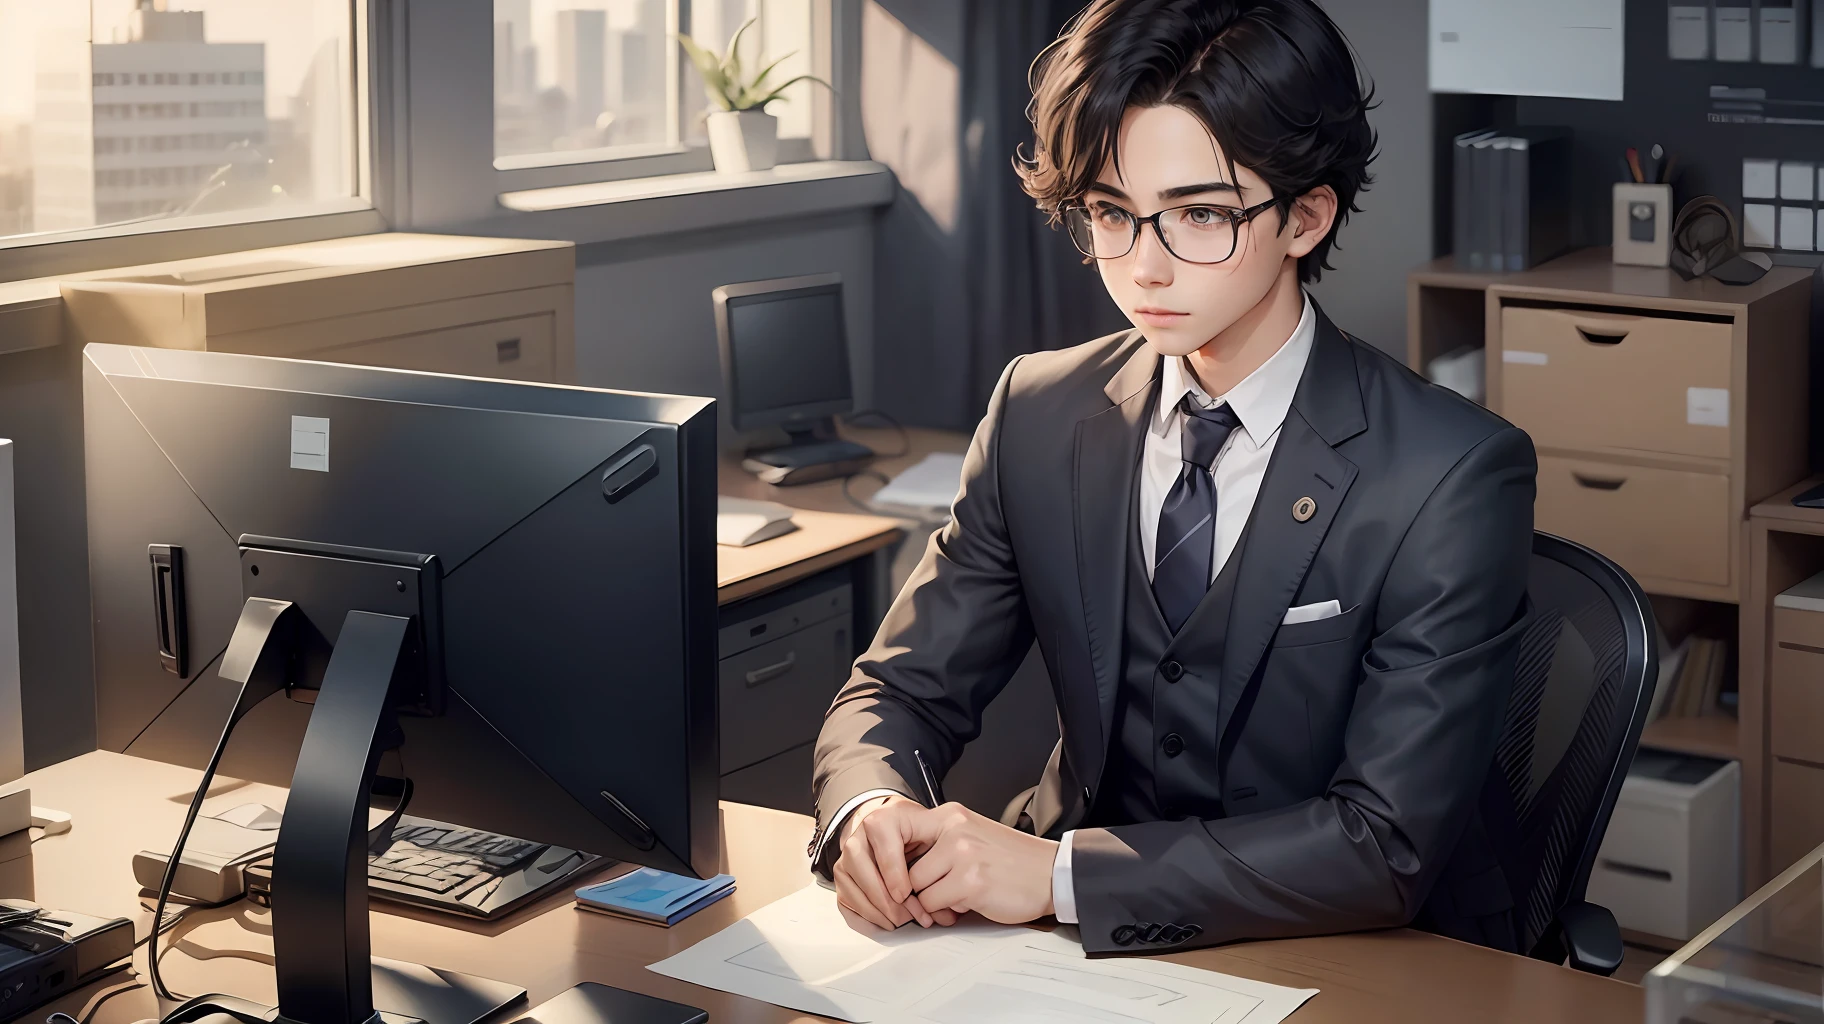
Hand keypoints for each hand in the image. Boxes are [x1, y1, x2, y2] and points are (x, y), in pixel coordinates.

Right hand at [832, 795, 959, 929]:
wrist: (896, 831)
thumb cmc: (916, 835)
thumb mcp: (934, 836)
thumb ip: (940, 862)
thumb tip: (946, 910)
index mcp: (882, 820)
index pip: (882, 845)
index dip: (894, 873)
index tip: (906, 893)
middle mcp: (859, 837)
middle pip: (861, 867)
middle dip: (884, 899)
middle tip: (906, 916)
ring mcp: (846, 858)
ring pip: (850, 887)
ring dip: (875, 911)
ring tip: (899, 921)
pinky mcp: (842, 878)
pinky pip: (845, 901)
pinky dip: (864, 917)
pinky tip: (884, 923)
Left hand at [908, 803, 1058, 924]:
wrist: (1052, 873)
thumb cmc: (1013, 860)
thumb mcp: (971, 836)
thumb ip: (939, 844)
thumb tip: (901, 868)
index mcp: (951, 816)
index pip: (899, 833)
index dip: (896, 862)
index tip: (902, 877)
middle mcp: (954, 830)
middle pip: (907, 868)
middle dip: (919, 889)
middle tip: (938, 895)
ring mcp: (962, 855)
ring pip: (918, 889)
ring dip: (933, 902)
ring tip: (955, 900)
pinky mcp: (971, 882)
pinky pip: (935, 905)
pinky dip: (947, 911)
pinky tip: (966, 905)